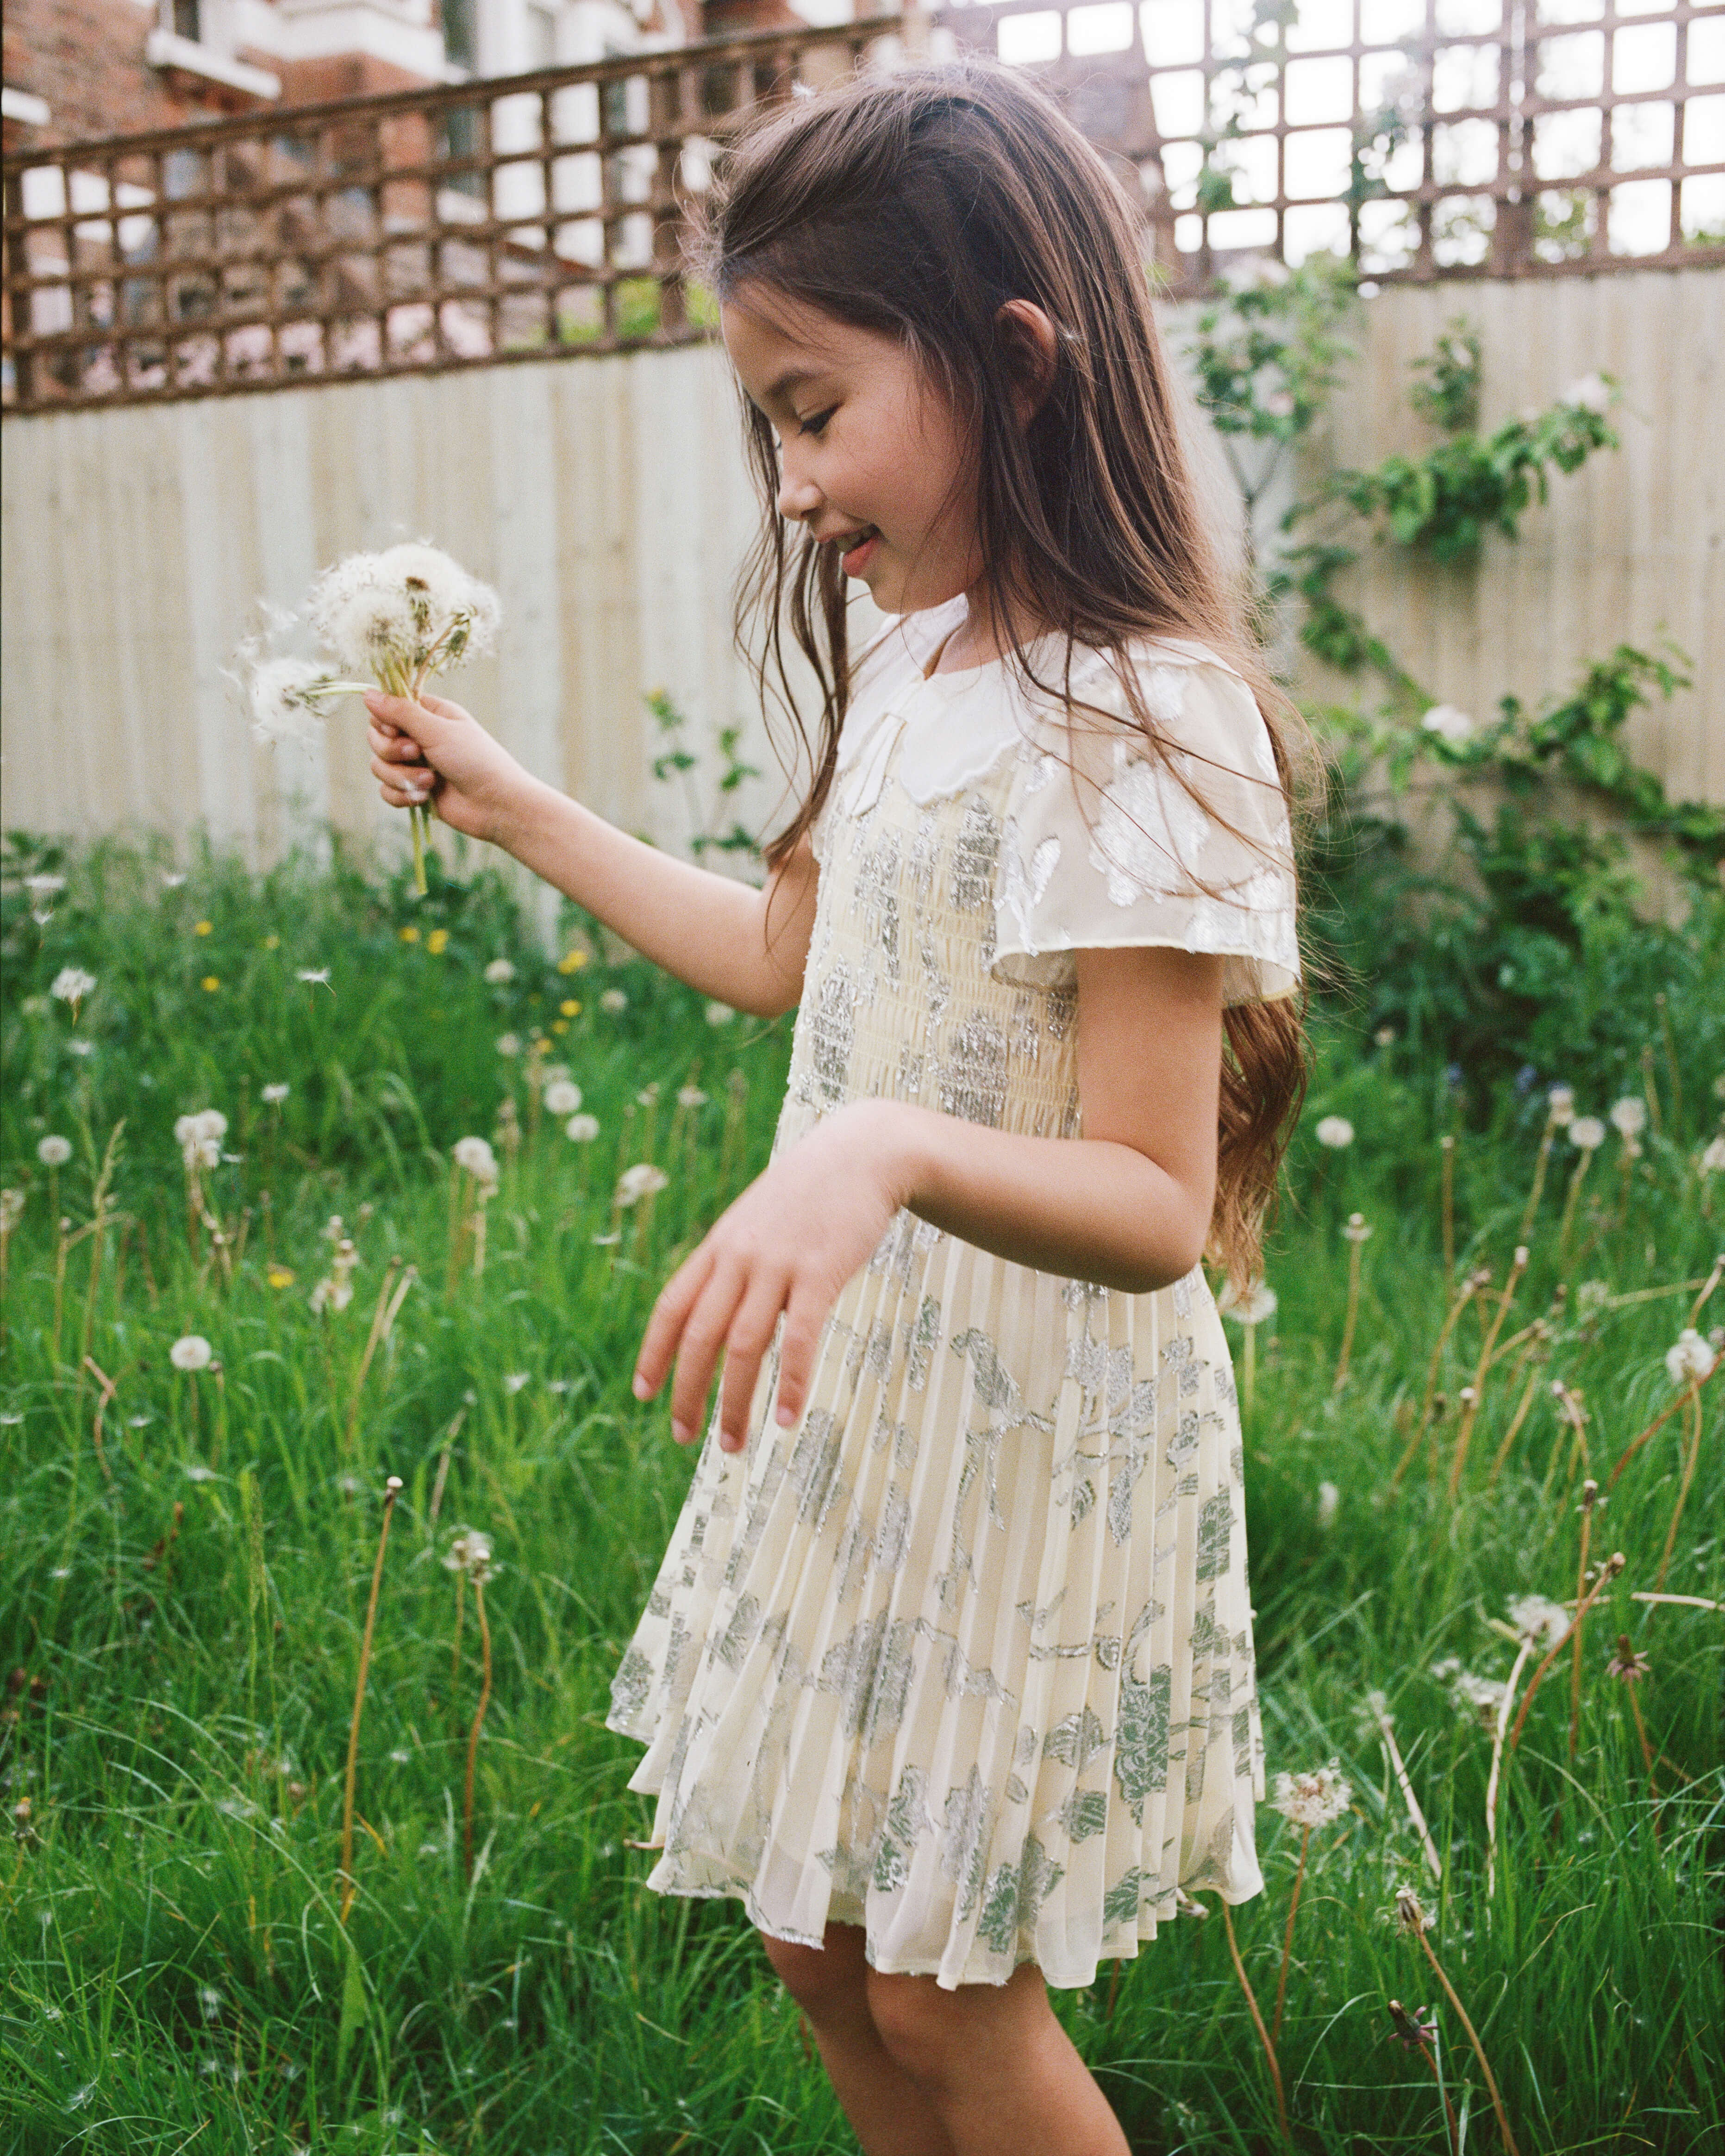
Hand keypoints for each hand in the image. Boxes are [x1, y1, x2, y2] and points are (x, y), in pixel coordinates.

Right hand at [365, 689, 538, 849]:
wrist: (496, 804)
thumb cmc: (475, 760)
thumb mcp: (437, 730)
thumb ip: (400, 712)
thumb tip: (367, 693)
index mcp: (428, 714)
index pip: (386, 709)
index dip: (384, 721)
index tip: (395, 729)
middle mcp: (420, 737)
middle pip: (376, 738)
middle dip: (392, 751)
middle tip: (417, 754)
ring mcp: (416, 765)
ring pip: (379, 767)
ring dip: (401, 776)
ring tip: (430, 782)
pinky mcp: (414, 790)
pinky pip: (387, 791)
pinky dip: (401, 796)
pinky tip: (423, 798)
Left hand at [631, 1102, 912, 1453]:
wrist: (863, 1153)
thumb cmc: (811, 1193)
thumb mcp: (759, 1220)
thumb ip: (737, 1260)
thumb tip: (723, 1311)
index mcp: (719, 1245)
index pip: (671, 1306)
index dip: (653, 1353)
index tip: (643, 1394)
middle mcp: (739, 1256)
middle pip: (699, 1336)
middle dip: (687, 1392)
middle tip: (684, 1437)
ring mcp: (778, 1265)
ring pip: (743, 1346)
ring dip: (735, 1402)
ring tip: (731, 1446)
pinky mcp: (820, 1273)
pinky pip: (800, 1339)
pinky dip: (791, 1384)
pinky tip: (788, 1419)